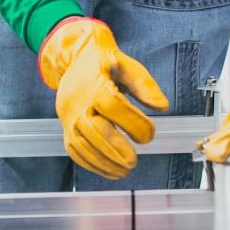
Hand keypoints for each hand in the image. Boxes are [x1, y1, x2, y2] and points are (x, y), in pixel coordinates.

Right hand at [39, 16, 168, 178]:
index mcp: (94, 83)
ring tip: (125, 170)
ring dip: (103, 162)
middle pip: (94, 129)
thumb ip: (145, 85)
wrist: (74, 59)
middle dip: (114, 148)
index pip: (112, 105)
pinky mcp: (66, 129)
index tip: (149, 135)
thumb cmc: (105, 62)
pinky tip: (109, 171)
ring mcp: (69, 118)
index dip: (131, 122)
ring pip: (83, 144)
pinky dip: (91, 164)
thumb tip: (163, 107)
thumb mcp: (127, 65)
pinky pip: (75, 150)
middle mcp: (78, 102)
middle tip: (133, 162)